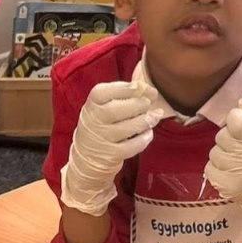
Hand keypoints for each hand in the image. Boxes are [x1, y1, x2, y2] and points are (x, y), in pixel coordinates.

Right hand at [60, 80, 162, 214]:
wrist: (87, 158)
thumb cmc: (102, 125)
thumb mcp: (104, 107)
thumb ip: (125, 94)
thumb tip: (148, 85)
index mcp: (91, 106)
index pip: (101, 93)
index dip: (122, 88)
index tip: (137, 86)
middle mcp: (93, 122)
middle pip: (116, 110)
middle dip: (138, 104)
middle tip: (147, 103)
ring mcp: (101, 139)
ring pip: (127, 128)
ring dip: (145, 121)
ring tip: (154, 116)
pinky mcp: (111, 155)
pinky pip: (132, 146)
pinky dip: (144, 138)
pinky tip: (148, 133)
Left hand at [203, 98, 241, 242]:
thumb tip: (241, 103)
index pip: (235, 120)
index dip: (235, 119)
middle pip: (222, 135)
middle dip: (229, 139)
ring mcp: (237, 173)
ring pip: (214, 152)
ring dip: (223, 154)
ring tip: (238, 161)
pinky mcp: (225, 186)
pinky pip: (209, 168)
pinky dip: (217, 169)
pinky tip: (231, 173)